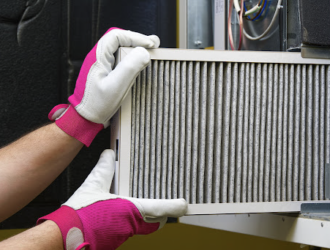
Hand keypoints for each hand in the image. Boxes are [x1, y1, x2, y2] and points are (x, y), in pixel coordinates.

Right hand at [37, 149, 187, 249]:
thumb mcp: (94, 185)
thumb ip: (104, 169)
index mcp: (131, 210)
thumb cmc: (80, 214)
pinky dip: (128, 223)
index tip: (184, 204)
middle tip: (162, 204)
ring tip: (137, 206)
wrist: (64, 236)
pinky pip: (128, 231)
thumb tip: (109, 154)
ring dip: (143, 218)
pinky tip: (118, 214)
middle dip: (160, 214)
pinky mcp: (114, 240)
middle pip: (155, 222)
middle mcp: (131, 225)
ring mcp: (123, 235)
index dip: (174, 206)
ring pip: (142, 228)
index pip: (161, 209)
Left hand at [49, 28, 159, 145]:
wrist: (84, 119)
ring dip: (134, 49)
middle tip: (153, 46)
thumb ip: (130, 68)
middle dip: (137, 40)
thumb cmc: (96, 105)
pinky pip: (118, 59)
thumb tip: (144, 52)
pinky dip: (130, 59)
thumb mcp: (116, 87)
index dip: (136, 37)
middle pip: (119, 39)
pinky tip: (138, 65)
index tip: (151, 44)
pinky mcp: (104, 73)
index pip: (118, 36)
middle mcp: (98, 57)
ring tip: (149, 53)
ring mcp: (100, 65)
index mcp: (98, 56)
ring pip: (119, 49)